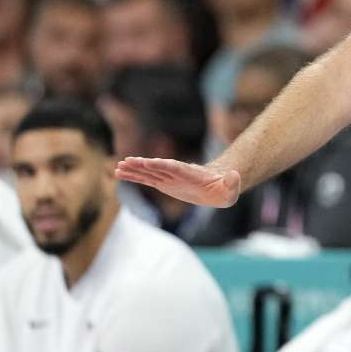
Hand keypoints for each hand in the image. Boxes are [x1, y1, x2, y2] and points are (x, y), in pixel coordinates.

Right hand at [115, 157, 241, 207]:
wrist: (219, 186)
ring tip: (117, 167)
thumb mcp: (232, 187)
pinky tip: (120, 174)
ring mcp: (169, 178)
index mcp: (191, 173)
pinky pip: (147, 180)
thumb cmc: (226, 189)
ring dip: (134, 170)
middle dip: (143, 165)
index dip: (162, 165)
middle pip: (157, 167)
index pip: (175, 167)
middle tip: (125, 162)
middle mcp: (177, 173)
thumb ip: (232, 182)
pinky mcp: (164, 184)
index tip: (148, 163)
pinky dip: (134, 177)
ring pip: (149, 172)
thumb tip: (234, 177)